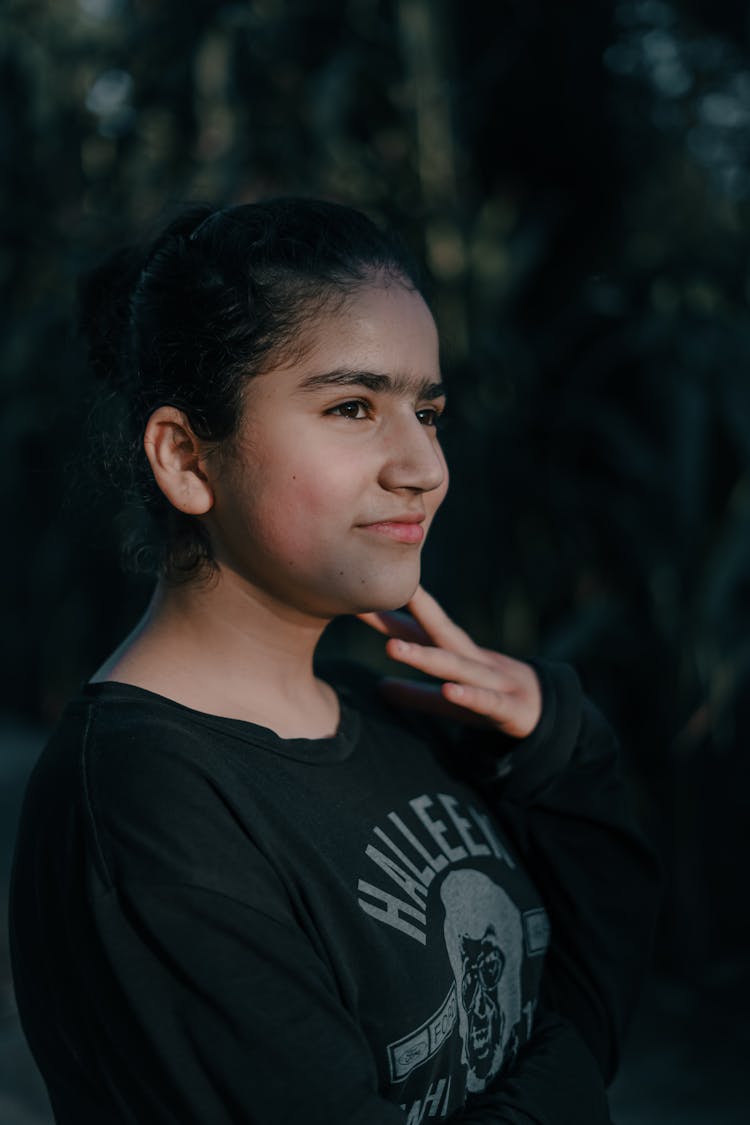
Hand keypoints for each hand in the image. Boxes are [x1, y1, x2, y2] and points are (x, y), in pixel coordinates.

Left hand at [357, 586, 541, 739]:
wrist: (547, 713)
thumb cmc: (491, 700)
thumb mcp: (450, 699)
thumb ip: (416, 694)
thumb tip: (380, 688)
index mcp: (455, 654)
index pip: (417, 629)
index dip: (386, 615)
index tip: (355, 597)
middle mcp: (471, 659)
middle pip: (435, 631)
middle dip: (406, 612)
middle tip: (371, 599)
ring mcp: (490, 680)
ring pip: (454, 665)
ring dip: (423, 656)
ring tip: (392, 647)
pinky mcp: (507, 707)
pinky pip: (484, 701)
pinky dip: (468, 695)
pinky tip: (448, 691)